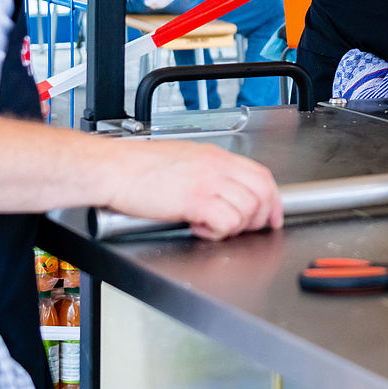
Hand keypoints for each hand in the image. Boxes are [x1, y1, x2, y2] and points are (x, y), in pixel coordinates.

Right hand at [110, 141, 281, 239]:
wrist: (114, 168)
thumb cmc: (139, 166)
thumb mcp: (185, 158)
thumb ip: (209, 172)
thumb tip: (226, 190)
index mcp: (216, 156)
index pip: (262, 175)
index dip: (273, 200)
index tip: (272, 216)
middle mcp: (216, 166)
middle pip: (262, 192)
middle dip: (261, 217)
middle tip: (245, 228)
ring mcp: (207, 182)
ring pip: (248, 209)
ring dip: (236, 226)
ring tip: (213, 227)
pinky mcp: (194, 200)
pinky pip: (226, 221)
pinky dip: (218, 232)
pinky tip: (199, 228)